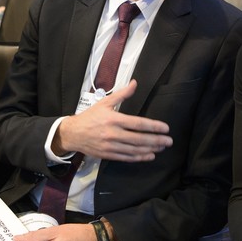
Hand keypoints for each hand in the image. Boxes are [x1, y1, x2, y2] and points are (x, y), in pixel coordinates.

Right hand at [53, 80, 171, 160]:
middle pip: (139, 139)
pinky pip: (127, 157)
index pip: (138, 124)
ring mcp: (111, 146)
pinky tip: (149, 155)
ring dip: (150, 149)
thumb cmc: (90, 117)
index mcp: (113, 119)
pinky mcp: (108, 155)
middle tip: (169, 141)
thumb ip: (122, 94)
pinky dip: (139, 157)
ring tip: (162, 148)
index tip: (165, 128)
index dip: (153, 127)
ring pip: (135, 150)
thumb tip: (135, 83)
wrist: (73, 134)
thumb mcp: (104, 102)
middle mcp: (113, 134)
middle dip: (156, 140)